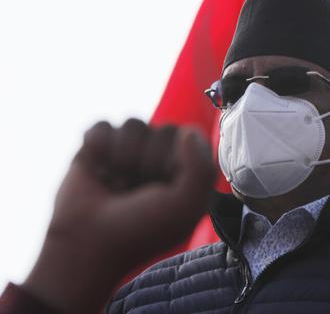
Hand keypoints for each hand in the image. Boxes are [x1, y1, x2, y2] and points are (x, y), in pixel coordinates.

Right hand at [23, 119, 215, 313]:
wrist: (88, 245)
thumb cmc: (141, 229)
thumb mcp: (186, 206)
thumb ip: (202, 168)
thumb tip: (187, 131)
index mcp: (187, 171)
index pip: (192, 136)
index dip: (178, 160)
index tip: (167, 187)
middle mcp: (160, 157)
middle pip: (164, 129)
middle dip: (149, 161)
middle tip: (138, 191)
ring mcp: (129, 150)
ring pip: (134, 124)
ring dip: (123, 157)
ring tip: (118, 184)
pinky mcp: (98, 147)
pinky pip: (104, 126)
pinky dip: (98, 148)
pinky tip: (98, 172)